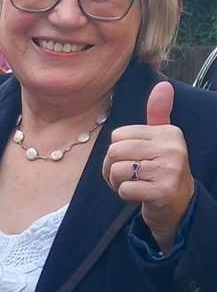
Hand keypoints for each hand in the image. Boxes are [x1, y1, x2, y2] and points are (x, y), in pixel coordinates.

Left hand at [102, 82, 195, 253]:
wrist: (179, 206)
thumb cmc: (161, 169)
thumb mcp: (161, 139)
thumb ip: (158, 113)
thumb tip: (164, 85)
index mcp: (169, 133)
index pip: (117, 136)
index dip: (117, 151)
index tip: (133, 160)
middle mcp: (173, 148)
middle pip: (114, 152)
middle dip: (112, 168)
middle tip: (128, 176)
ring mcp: (170, 170)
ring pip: (116, 170)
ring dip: (117, 183)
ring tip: (134, 185)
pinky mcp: (163, 191)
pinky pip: (125, 189)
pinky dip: (125, 195)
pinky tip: (140, 197)